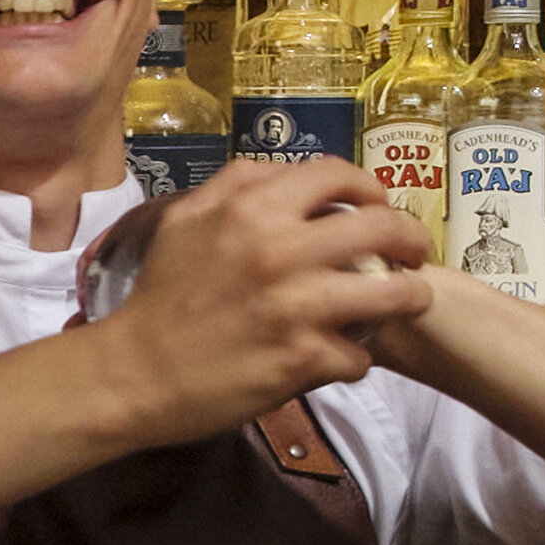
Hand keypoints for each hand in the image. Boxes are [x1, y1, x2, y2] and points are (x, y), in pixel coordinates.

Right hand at [102, 159, 414, 432]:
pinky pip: (361, 353)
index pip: (340, 175)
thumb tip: (285, 171)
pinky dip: (355, 357)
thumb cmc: (161, 296)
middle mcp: (282, 250)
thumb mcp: (185, 222)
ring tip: (402, 303)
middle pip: (386, 228)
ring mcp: (298, 306)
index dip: (370, 188)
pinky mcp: (304, 358)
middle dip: (412, 240)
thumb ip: (236, 185)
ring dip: (407, 298)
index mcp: (253, 210)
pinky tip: (339, 357)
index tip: (378, 207)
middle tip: (413, 255)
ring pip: (396, 293)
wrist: (131, 373)